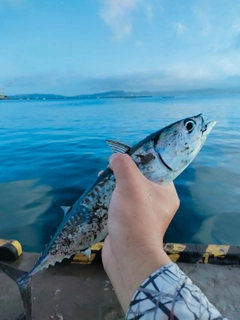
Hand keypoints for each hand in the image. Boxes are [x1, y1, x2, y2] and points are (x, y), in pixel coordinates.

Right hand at [102, 154, 179, 311]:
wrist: (128, 255)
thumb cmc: (134, 216)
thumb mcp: (130, 183)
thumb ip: (123, 165)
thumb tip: (115, 158)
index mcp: (166, 192)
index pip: (157, 169)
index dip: (141, 159)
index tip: (126, 155)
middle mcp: (158, 203)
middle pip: (141, 179)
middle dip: (124, 171)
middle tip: (111, 166)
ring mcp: (144, 214)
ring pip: (129, 192)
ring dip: (116, 184)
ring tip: (102, 177)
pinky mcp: (130, 223)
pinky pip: (122, 204)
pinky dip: (112, 197)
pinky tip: (100, 193)